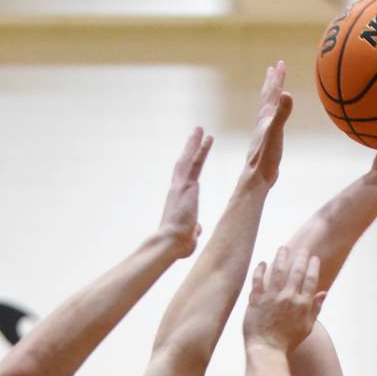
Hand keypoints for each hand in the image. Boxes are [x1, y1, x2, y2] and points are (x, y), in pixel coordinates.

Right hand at [158, 127, 213, 257]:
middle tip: (195, 135)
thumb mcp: (190, 236)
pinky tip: (206, 137)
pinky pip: (194, 162)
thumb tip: (197, 229)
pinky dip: (200, 149)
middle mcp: (176, 190)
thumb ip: (194, 230)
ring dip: (194, 144)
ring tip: (200, 130)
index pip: (184, 181)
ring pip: (187, 160)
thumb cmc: (178, 245)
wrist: (170, 243)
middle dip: (189, 149)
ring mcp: (180, 186)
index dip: (188, 169)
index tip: (193, 159)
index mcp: (178, 201)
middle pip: (183, 165)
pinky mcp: (186, 185)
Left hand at [244, 61, 293, 188]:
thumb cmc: (266, 156)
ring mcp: (263, 131)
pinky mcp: (266, 141)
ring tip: (273, 90)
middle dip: (271, 82)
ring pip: (267, 108)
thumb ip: (282, 113)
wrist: (257, 176)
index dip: (277, 78)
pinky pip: (270, 121)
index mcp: (265, 117)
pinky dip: (273, 114)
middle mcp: (263, 121)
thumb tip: (286, 93)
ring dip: (270, 97)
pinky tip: (273, 119)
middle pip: (267, 97)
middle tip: (273, 68)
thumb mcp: (276, 131)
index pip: (273, 92)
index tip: (280, 63)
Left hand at [244, 246, 325, 353]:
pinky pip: (257, 280)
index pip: (310, 279)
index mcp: (302, 304)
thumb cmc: (287, 342)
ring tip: (283, 248)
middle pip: (296, 271)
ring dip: (281, 257)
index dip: (313, 266)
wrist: (266, 350)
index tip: (314, 258)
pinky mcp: (256, 300)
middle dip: (300, 257)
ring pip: (277, 271)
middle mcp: (288, 298)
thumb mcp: (306, 327)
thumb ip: (315, 308)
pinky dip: (260, 270)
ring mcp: (271, 298)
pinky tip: (263, 262)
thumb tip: (323, 293)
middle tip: (302, 248)